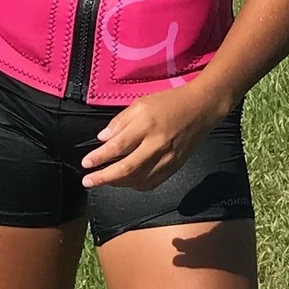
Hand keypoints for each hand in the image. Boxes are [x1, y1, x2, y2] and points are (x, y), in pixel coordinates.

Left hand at [81, 84, 225, 191]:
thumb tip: (102, 139)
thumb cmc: (169, 103)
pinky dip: (136, 185)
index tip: (85, 163)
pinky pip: (152, 183)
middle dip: (104, 178)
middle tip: (87, 182)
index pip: (118, 147)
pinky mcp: (175, 167)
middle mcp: (157, 145)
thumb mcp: (141, 103)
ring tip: (104, 180)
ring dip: (118, 183)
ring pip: (138, 179)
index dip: (99, 157)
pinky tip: (126, 181)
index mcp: (147, 125)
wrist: (202, 109)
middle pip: (127, 169)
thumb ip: (121, 121)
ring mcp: (168, 159)